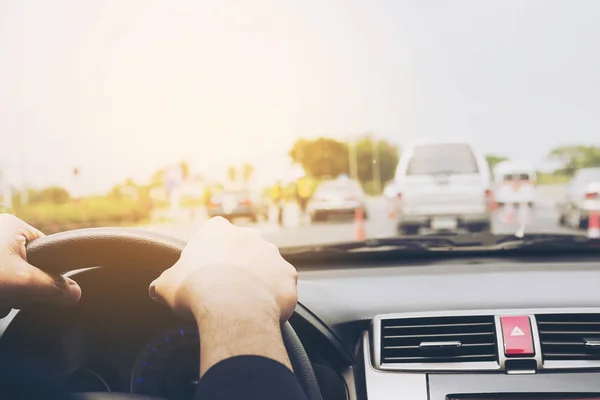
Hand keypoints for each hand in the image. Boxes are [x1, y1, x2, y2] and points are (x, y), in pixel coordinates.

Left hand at [0, 214, 81, 317]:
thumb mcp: (22, 281)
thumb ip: (54, 287)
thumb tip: (76, 293)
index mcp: (15, 227)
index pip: (50, 251)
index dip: (50, 273)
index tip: (42, 287)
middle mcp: (2, 236)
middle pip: (32, 270)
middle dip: (24, 289)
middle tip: (13, 294)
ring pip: (14, 282)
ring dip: (8, 297)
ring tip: (0, 297)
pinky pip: (2, 287)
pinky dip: (0, 297)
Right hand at [149, 217, 297, 374]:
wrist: (233, 307)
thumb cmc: (196, 290)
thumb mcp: (167, 286)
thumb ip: (163, 283)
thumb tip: (155, 289)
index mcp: (218, 230)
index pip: (213, 236)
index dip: (208, 257)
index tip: (203, 276)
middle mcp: (249, 235)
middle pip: (242, 250)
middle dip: (236, 266)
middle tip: (224, 291)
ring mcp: (272, 254)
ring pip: (265, 267)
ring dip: (257, 281)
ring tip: (245, 305)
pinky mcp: (288, 275)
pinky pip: (281, 286)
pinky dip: (274, 297)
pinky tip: (262, 311)